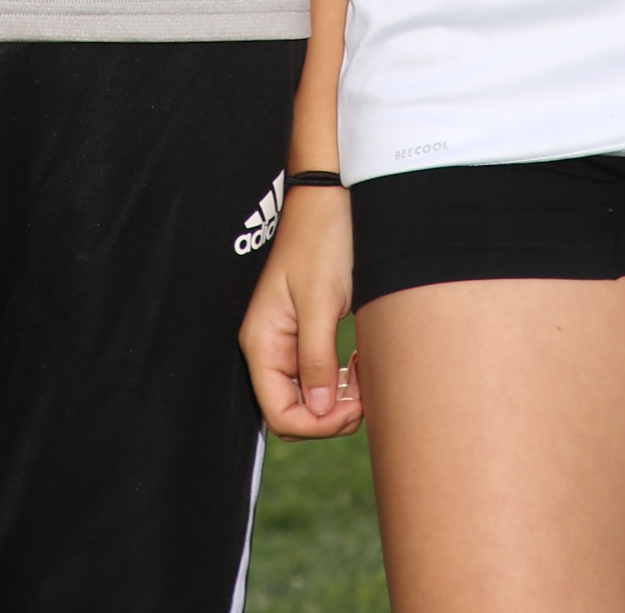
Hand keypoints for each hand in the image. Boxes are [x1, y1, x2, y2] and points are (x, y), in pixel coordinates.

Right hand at [239, 186, 362, 438]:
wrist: (329, 199)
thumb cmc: (321, 241)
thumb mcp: (321, 301)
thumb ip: (316, 358)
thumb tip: (318, 410)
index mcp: (261, 341)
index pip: (278, 412)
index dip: (316, 424)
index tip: (351, 408)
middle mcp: (268, 346)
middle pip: (292, 410)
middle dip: (329, 414)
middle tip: (362, 394)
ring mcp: (285, 340)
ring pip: (308, 396)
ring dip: (338, 398)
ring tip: (363, 375)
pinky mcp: (303, 332)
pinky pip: (317, 374)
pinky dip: (339, 380)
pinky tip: (357, 365)